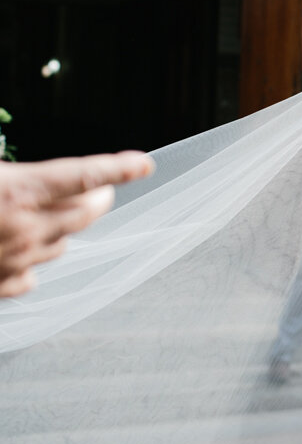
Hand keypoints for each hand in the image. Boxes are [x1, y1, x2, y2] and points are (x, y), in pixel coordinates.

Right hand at [0, 151, 153, 296]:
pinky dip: (33, 264)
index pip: (85, 177)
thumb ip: (17, 174)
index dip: (119, 170)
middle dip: (99, 200)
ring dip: (62, 230)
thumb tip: (37, 174)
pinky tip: (22, 255)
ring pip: (62, 245)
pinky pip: (31, 278)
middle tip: (103, 191)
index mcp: (19, 191)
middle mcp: (26, 228)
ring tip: (45, 218)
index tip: (144, 166)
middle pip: (85, 215)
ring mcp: (15, 260)